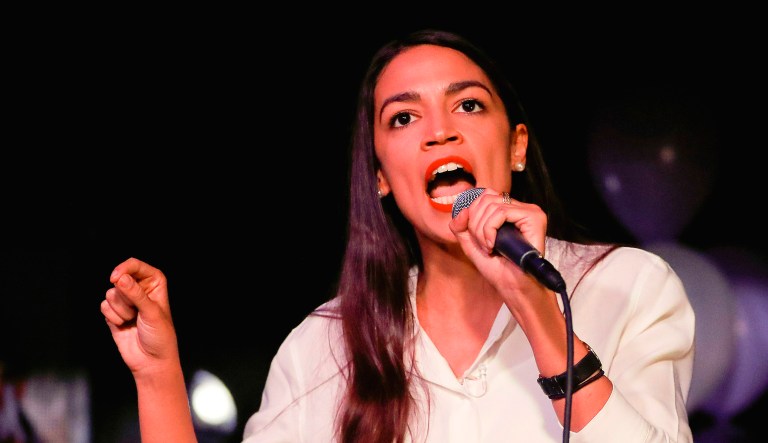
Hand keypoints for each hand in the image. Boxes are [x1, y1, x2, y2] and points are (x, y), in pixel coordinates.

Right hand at [101, 257, 179, 375]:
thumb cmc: (160, 336)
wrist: (151, 361)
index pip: (136, 266)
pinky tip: (123, 325)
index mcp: (154, 283)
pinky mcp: (114, 313)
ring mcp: (125, 301)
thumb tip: (120, 277)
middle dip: (125, 297)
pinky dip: (112, 317)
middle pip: (119, 279)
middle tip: (137, 312)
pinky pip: (104, 306)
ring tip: (133, 320)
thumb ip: (135, 294)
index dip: (124, 268)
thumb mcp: (151, 312)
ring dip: (120, 310)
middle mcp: (139, 289)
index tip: (115, 278)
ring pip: (110, 294)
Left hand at [448, 188, 549, 297]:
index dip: (472, 214)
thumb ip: (461, 227)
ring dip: (481, 230)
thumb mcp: (472, 245)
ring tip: (489, 248)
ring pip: (491, 204)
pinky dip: (490, 229)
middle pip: (485, 198)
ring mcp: (529, 211)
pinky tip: (493, 245)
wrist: (514, 287)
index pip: (485, 195)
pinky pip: (501, 213)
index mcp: (509, 211)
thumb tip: (462, 210)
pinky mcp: (534, 217)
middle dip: (475, 224)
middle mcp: (520, 208)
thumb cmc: (499, 270)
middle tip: (483, 246)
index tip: (475, 238)